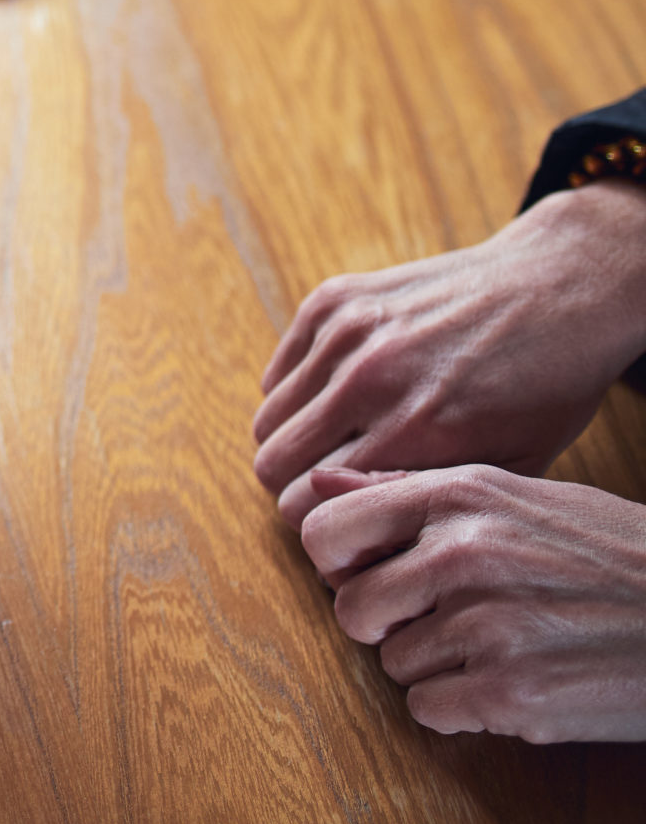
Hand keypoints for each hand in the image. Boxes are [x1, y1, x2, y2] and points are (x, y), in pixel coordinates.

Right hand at [253, 182, 645, 526]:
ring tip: (341, 447)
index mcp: (416, 432)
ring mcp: (345, 334)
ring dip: (297, 441)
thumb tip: (357, 532)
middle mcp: (369, 380)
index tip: (349, 522)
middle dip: (298, 487)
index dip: (326, 525)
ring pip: (268, 420)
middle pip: (273, 464)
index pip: (310, 505)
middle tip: (339, 488)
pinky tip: (344, 399)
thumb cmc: (544, 388)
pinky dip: (299, 395)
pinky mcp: (331, 301)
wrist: (555, 291)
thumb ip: (428, 499)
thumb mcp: (509, 466)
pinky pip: (278, 374)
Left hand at [300, 464, 645, 742]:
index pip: (325, 528)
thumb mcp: (522, 498)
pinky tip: (512, 682)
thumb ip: (414, 491)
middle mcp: (462, 554)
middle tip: (446, 622)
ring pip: (393, 662)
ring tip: (503, 647)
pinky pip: (428, 710)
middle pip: (350, 608)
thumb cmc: (615, 556)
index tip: (372, 575)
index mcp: (459, 496)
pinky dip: (462, 709)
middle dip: (388, 624)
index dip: (339, 562)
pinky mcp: (509, 691)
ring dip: (436, 667)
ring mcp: (484, 624)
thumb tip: (319, 482)